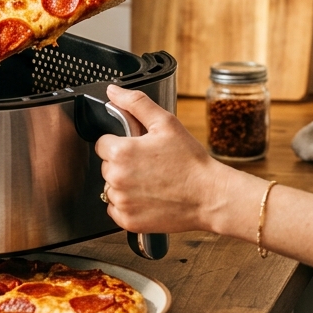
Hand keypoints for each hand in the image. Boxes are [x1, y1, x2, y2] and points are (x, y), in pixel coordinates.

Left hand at [94, 85, 230, 233]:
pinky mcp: (128, 221)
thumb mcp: (165, 123)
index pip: (102, 143)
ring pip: (110, 187)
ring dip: (124, 184)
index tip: (138, 148)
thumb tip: (113, 91)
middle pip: (106, 165)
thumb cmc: (190, 161)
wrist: (209, 195)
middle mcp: (116, 178)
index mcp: (120, 152)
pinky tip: (148, 197)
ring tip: (151, 181)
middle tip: (149, 164)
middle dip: (123, 163)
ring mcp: (121, 202)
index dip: (121, 143)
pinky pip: (116, 209)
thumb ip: (135, 103)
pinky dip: (128, 204)